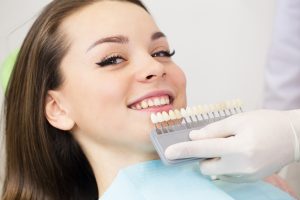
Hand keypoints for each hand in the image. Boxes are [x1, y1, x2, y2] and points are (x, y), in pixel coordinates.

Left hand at [165, 110, 299, 181]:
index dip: (184, 150)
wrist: (293, 137)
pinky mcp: (250, 180)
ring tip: (230, 145)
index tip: (168, 152)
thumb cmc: (266, 123)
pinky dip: (225, 164)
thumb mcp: (239, 120)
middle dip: (203, 155)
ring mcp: (247, 177)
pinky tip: (237, 153)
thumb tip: (194, 137)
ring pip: (216, 172)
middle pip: (206, 166)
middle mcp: (243, 167)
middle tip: (213, 142)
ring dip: (215, 160)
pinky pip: (227, 175)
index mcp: (240, 148)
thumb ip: (214, 129)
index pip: (203, 149)